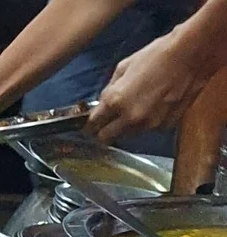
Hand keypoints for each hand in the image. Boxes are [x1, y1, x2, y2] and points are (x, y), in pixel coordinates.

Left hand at [86, 31, 214, 143]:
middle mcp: (130, 117)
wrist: (191, 55)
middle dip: (103, 132)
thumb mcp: (123, 67)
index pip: (93, 123)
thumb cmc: (156, 55)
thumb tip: (104, 101)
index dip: (89, 124)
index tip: (89, 124)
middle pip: (106, 137)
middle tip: (105, 124)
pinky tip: (152, 107)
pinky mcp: (166, 125)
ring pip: (128, 135)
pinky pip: (149, 129)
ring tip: (133, 110)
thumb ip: (110, 88)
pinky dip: (146, 123)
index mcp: (116, 101)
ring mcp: (150, 124)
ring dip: (125, 127)